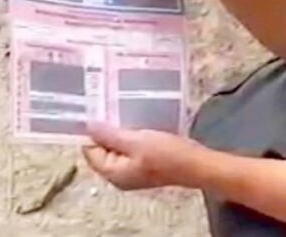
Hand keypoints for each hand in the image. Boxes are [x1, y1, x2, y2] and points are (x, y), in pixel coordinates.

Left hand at [82, 123, 206, 190]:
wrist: (196, 164)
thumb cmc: (167, 154)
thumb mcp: (137, 141)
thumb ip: (110, 135)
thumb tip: (88, 126)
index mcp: (113, 173)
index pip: (90, 150)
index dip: (92, 132)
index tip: (99, 112)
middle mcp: (119, 175)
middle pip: (102, 149)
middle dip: (107, 131)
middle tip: (113, 109)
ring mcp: (133, 171)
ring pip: (117, 148)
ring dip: (120, 132)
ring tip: (125, 113)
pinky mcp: (145, 164)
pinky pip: (130, 149)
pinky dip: (132, 137)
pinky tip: (139, 124)